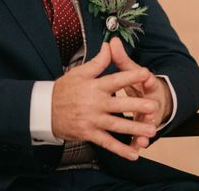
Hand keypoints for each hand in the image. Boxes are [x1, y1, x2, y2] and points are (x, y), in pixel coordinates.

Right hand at [51, 42, 158, 160]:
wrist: (44, 110)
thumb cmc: (64, 89)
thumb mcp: (80, 72)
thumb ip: (98, 61)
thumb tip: (110, 45)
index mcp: (95, 86)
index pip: (116, 80)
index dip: (131, 77)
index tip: (146, 74)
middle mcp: (95, 103)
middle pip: (120, 105)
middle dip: (137, 106)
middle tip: (154, 107)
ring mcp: (92, 120)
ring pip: (117, 125)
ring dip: (135, 129)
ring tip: (151, 131)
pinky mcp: (89, 134)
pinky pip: (107, 143)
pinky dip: (120, 149)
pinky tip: (133, 153)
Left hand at [109, 37, 173, 150]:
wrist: (156, 99)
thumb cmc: (139, 83)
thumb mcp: (130, 70)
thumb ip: (120, 58)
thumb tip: (112, 41)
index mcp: (145, 84)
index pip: (145, 79)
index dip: (146, 77)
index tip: (146, 76)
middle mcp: (148, 100)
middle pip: (148, 103)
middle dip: (148, 107)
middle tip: (151, 109)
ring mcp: (146, 116)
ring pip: (145, 123)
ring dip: (145, 130)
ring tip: (145, 137)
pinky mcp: (142, 128)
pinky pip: (138, 138)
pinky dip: (136, 145)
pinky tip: (136, 151)